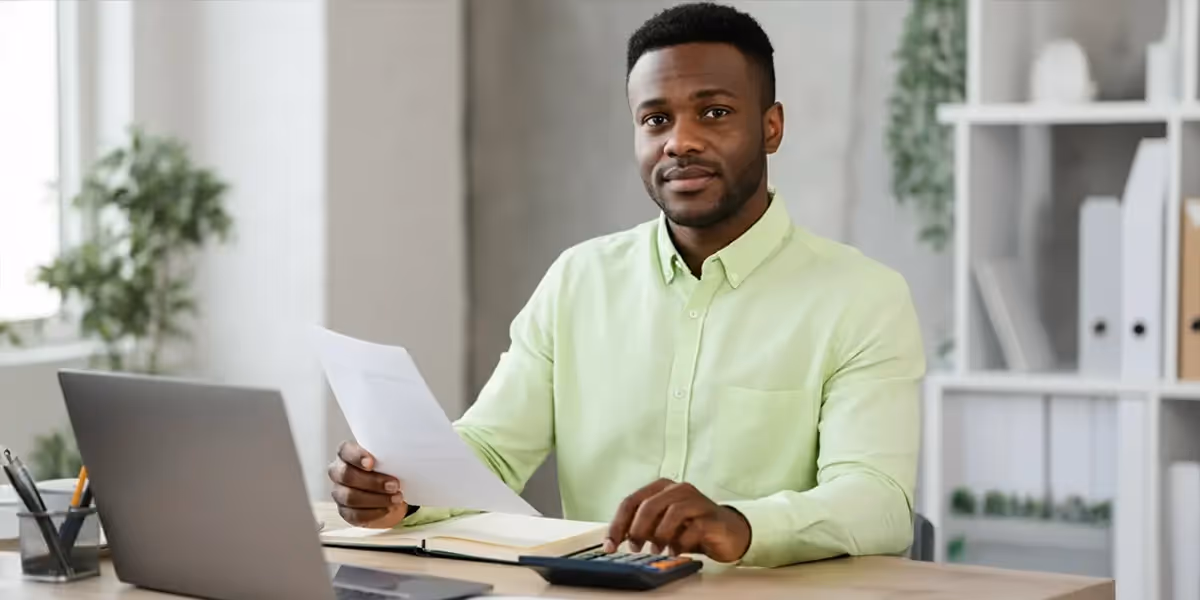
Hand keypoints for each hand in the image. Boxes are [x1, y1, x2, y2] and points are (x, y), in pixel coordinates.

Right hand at [327, 441, 407, 527]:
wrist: (387, 492)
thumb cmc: (385, 469)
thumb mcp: (388, 458)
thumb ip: (388, 454)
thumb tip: (404, 455)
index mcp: (346, 454)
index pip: (345, 451)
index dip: (356, 457)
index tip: (371, 462)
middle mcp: (338, 472)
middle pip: (347, 476)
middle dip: (373, 481)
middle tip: (394, 485)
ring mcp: (339, 493)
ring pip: (350, 497)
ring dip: (376, 499)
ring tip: (396, 498)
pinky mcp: (345, 511)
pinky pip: (355, 515)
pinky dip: (374, 512)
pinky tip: (387, 509)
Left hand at [604, 479, 750, 562]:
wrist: (726, 532)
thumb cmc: (690, 527)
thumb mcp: (661, 526)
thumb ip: (642, 527)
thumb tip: (617, 540)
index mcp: (661, 488)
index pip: (631, 501)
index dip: (618, 525)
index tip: (610, 545)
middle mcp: (678, 489)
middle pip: (649, 505)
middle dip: (637, 530)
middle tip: (635, 548)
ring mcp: (696, 501)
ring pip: (671, 513)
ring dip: (660, 535)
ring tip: (658, 549)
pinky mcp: (711, 517)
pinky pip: (693, 528)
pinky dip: (681, 542)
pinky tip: (677, 551)